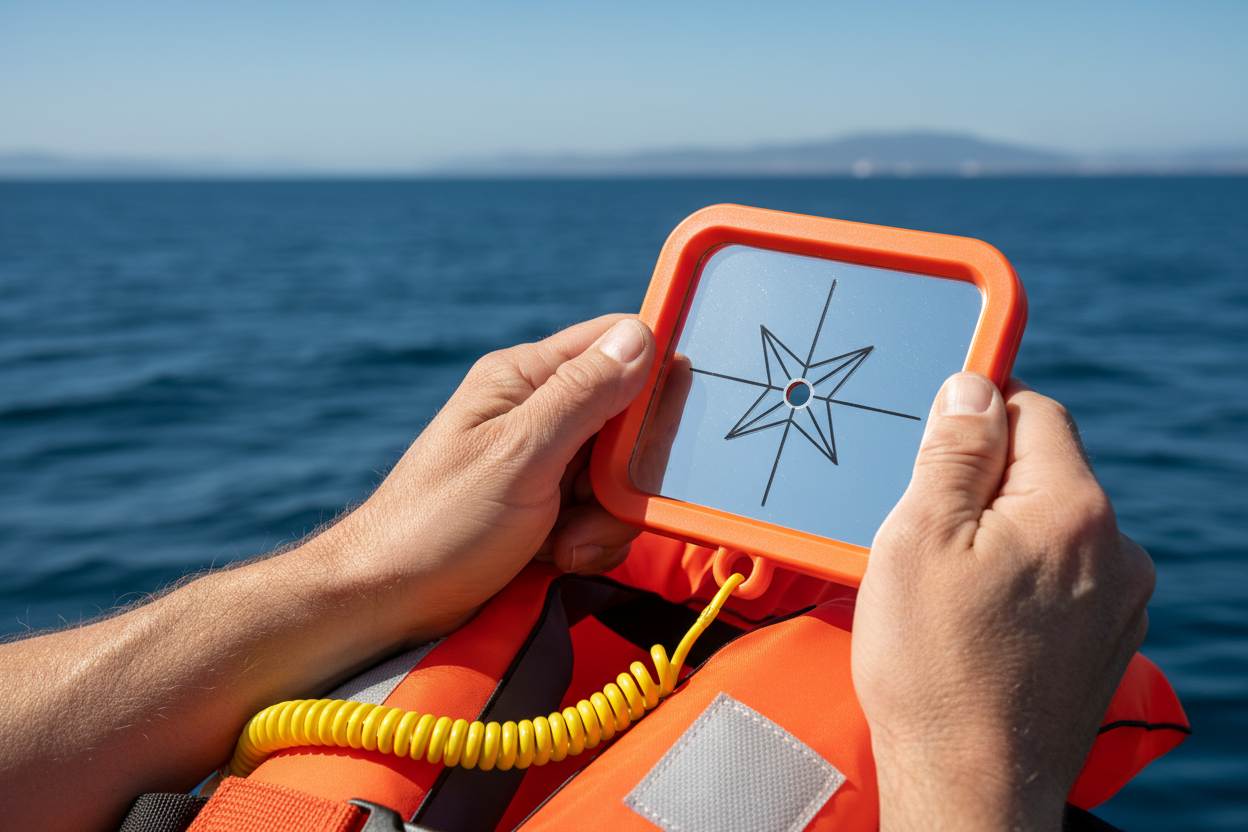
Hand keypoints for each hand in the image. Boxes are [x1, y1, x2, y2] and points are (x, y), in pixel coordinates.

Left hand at [319, 314, 655, 642]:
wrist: (390, 601)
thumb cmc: (437, 524)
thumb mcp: (519, 455)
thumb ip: (583, 395)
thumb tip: (641, 337)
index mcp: (527, 377)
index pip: (618, 343)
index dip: (651, 378)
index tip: (647, 432)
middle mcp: (542, 410)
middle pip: (633, 418)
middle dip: (623, 473)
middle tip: (583, 506)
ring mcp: (549, 461)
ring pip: (623, 475)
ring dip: (605, 519)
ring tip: (559, 544)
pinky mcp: (553, 507)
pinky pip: (606, 514)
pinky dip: (592, 542)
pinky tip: (556, 558)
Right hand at [851, 373, 1154, 831]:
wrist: (970, 789)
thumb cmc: (934, 672)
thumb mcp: (917, 539)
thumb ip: (952, 453)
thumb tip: (974, 388)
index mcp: (1073, 511)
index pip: (1035, 411)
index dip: (978, 411)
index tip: (937, 428)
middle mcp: (1116, 551)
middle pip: (1042, 471)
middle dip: (980, 484)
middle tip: (920, 528)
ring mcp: (1119, 602)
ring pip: (1049, 526)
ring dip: (1000, 533)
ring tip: (943, 586)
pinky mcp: (1106, 641)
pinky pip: (1060, 576)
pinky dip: (1019, 579)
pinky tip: (975, 619)